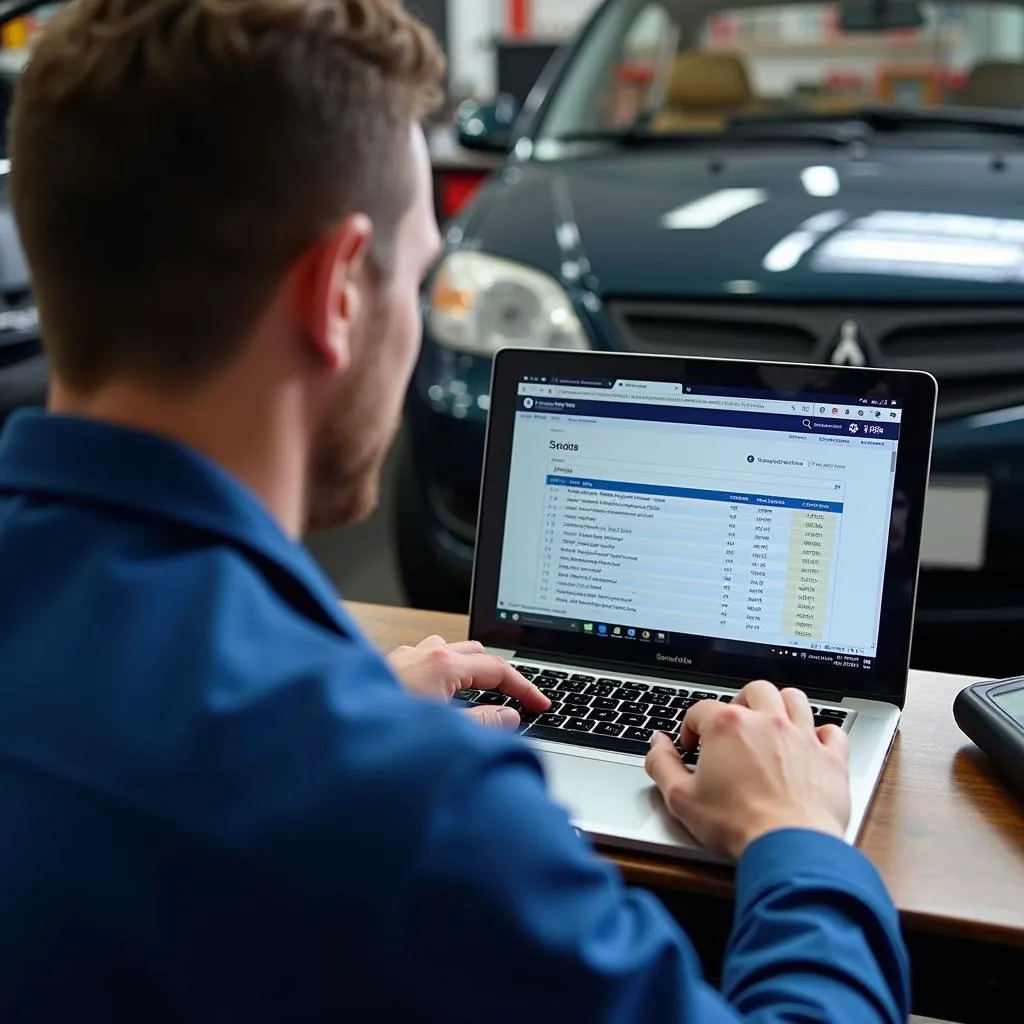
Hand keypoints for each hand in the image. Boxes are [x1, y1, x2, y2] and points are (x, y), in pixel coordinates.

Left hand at [387, 636, 549, 729]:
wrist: (330, 743)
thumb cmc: (383, 738)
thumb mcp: (446, 733)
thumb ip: (484, 724)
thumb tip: (509, 717)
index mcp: (442, 664)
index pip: (498, 668)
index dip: (525, 687)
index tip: (542, 704)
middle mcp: (422, 654)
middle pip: (475, 652)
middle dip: (499, 674)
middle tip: (517, 700)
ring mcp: (402, 658)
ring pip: (449, 652)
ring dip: (469, 670)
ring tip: (482, 696)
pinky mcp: (386, 669)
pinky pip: (424, 661)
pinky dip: (443, 674)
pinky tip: (440, 699)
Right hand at [645, 680, 850, 859]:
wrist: (788, 847)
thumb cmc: (736, 825)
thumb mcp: (680, 798)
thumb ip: (661, 764)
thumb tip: (656, 744)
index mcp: (727, 726)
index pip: (701, 709)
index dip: (690, 727)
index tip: (691, 749)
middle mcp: (767, 721)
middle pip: (753, 689)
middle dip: (739, 702)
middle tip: (732, 727)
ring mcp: (802, 737)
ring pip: (794, 698)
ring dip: (781, 705)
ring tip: (771, 723)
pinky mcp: (830, 758)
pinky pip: (833, 731)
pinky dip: (823, 734)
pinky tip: (812, 745)